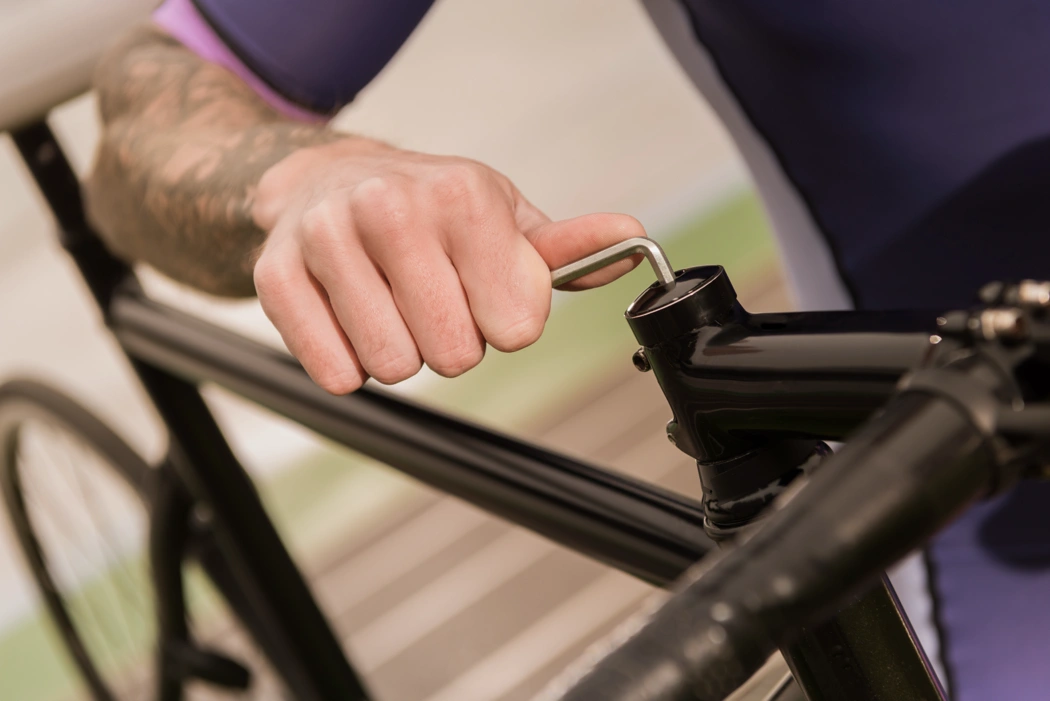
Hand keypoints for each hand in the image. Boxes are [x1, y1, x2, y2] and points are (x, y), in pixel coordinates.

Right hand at [252, 137, 644, 393]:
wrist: (327, 179)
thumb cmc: (428, 208)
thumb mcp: (503, 216)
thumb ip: (567, 247)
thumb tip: (631, 244)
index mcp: (462, 196)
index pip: (515, 327)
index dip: (503, 323)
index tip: (481, 292)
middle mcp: (392, 209)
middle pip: (454, 354)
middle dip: (452, 341)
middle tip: (432, 299)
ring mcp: (327, 240)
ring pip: (393, 366)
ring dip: (401, 351)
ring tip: (391, 304)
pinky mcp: (278, 277)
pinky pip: (335, 373)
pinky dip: (350, 362)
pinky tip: (350, 317)